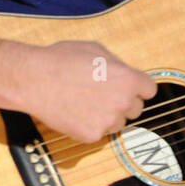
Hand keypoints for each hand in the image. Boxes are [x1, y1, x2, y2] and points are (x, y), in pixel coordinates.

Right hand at [19, 41, 157, 143]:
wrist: (35, 80)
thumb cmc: (62, 60)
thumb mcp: (96, 49)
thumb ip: (117, 64)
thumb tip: (122, 73)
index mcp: (128, 79)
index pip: (149, 90)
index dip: (138, 88)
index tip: (129, 88)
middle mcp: (123, 102)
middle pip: (136, 109)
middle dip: (123, 102)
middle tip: (103, 94)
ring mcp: (108, 121)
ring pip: (118, 123)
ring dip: (108, 116)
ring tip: (86, 102)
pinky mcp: (92, 136)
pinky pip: (98, 133)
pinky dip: (89, 125)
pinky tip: (75, 112)